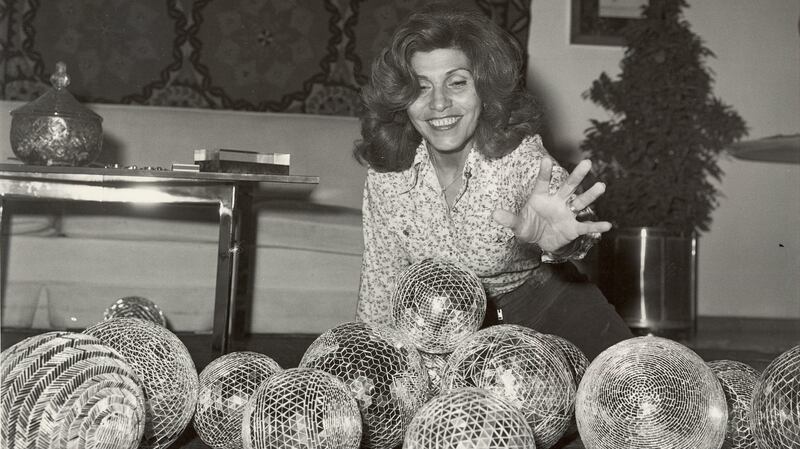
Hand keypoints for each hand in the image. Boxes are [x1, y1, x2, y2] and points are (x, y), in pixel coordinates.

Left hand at [492, 158, 611, 252]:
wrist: (541, 242)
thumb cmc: (529, 227)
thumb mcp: (517, 225)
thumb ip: (509, 219)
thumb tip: (494, 213)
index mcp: (541, 197)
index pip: (543, 182)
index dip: (544, 172)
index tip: (545, 159)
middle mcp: (557, 202)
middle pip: (568, 187)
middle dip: (577, 176)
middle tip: (587, 162)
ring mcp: (567, 214)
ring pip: (580, 202)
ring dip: (590, 195)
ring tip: (602, 186)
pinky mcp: (573, 228)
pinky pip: (585, 226)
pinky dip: (596, 226)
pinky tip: (608, 225)